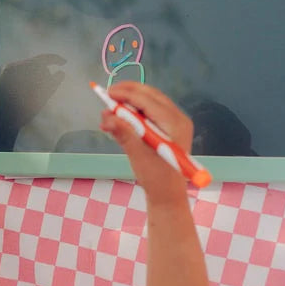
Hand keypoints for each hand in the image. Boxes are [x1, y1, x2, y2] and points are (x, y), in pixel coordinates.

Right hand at [100, 82, 193, 202]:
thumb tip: (106, 117)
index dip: (126, 94)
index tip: (107, 93)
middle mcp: (178, 118)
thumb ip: (124, 133)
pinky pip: (151, 110)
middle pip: (151, 95)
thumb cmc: (155, 177)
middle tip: (107, 95)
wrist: (167, 193)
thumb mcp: (137, 155)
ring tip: (111, 108)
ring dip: (130, 101)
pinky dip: (135, 110)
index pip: (148, 101)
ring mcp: (176, 121)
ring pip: (150, 100)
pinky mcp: (169, 126)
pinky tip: (121, 116)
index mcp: (175, 124)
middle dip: (128, 92)